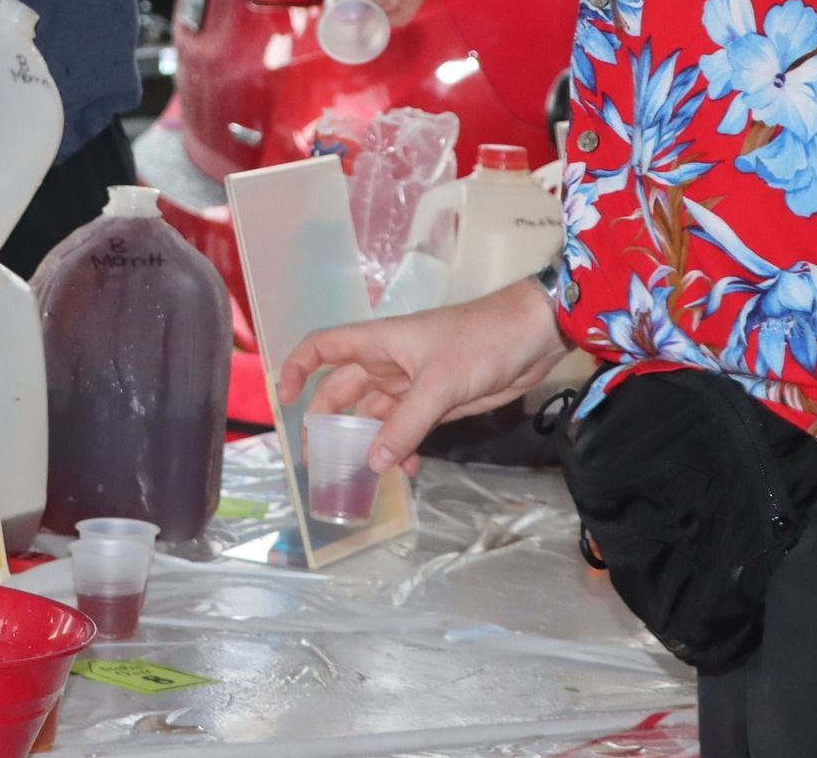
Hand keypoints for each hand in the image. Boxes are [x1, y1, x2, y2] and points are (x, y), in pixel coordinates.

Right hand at [276, 279, 571, 473]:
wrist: (531, 337)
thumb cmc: (481, 341)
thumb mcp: (440, 383)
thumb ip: (405, 424)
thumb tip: (371, 463)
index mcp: (379, 342)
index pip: (323, 347)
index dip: (299, 368)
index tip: (285, 401)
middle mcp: (388, 362)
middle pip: (343, 390)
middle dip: (327, 423)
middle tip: (319, 463)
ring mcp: (412, 383)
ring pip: (374, 415)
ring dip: (366, 443)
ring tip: (360, 478)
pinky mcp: (436, 402)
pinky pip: (405, 428)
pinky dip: (400, 448)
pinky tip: (408, 470)